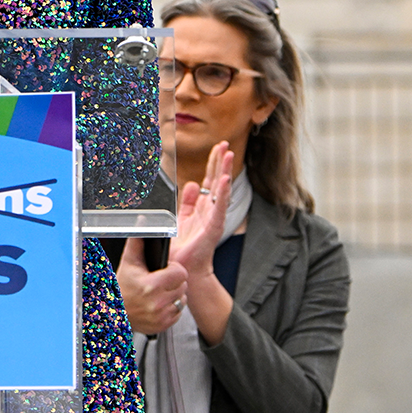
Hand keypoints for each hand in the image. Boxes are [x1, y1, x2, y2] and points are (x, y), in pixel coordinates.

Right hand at [115, 237, 189, 334]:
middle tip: (161, 281)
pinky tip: (160, 303)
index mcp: (151, 286)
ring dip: (175, 295)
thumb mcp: (128, 263)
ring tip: (161, 292)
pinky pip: (179, 313)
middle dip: (174, 282)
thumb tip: (142, 221)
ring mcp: (162, 316)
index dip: (174, 270)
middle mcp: (158, 303)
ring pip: (183, 299)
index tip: (166, 270)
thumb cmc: (121, 287)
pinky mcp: (164, 325)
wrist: (115, 313)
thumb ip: (137, 242)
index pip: (180, 273)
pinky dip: (172, 308)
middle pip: (183, 286)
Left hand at [168, 141, 233, 278]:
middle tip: (225, 145)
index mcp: (202, 207)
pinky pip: (219, 207)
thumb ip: (187, 201)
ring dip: (225, 171)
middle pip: (217, 181)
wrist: (183, 268)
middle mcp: (210, 210)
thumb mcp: (182, 218)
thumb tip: (191, 184)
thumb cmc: (183, 247)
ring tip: (229, 155)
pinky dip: (223, 193)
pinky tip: (225, 180)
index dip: (213, 164)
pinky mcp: (214, 226)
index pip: (210, 180)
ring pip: (221, 190)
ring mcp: (213, 217)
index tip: (218, 148)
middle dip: (221, 162)